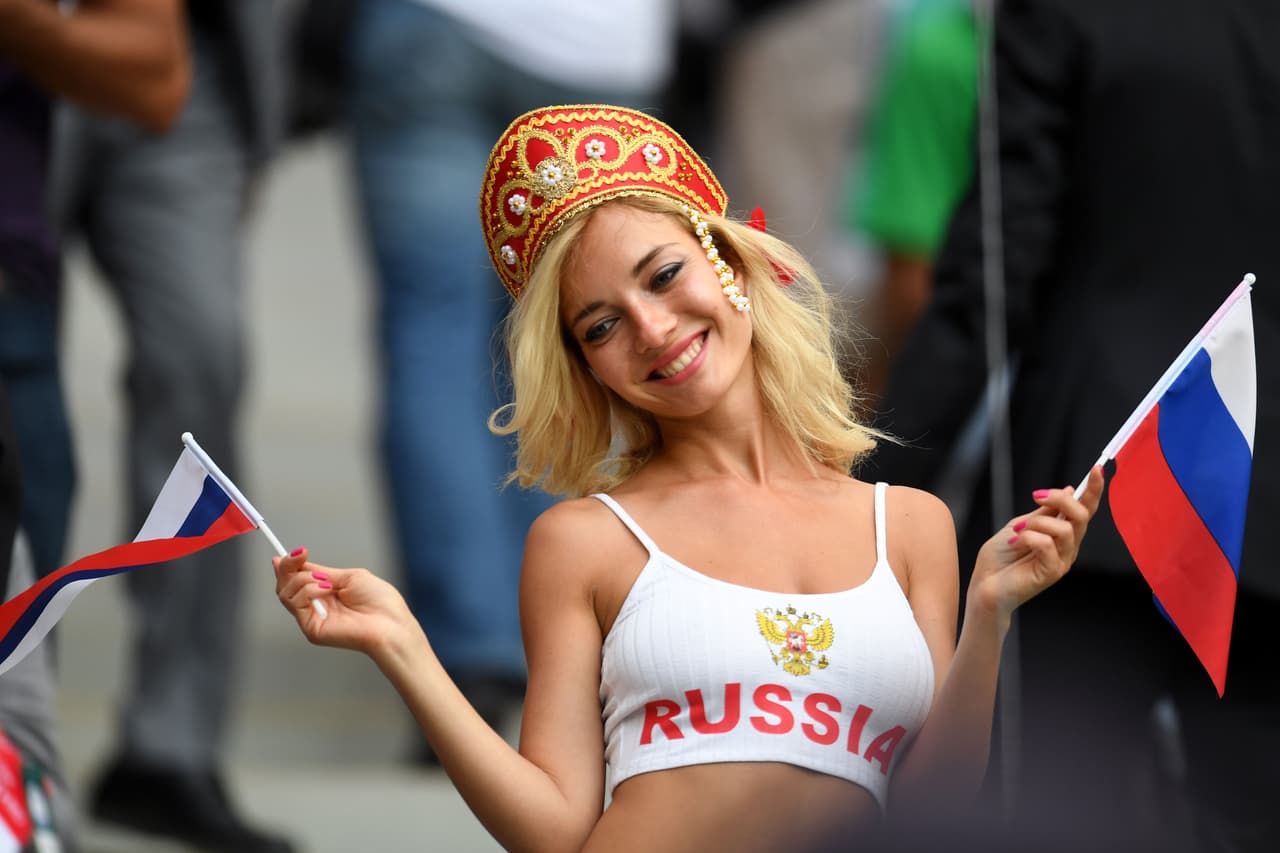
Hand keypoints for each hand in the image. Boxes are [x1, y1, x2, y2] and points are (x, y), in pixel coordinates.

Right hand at [272, 547, 417, 655]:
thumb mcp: (349, 577)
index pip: (296, 580)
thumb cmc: (380, 602)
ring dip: (303, 579)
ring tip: (327, 582)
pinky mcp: (311, 629)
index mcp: (325, 594)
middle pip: (285, 586)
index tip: (290, 553)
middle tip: (300, 555)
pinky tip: (326, 590)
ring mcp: (312, 619)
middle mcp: (316, 607)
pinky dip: (309, 590)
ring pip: (286, 593)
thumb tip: (298, 562)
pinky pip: (295, 603)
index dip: (288, 566)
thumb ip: (322, 572)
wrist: (391, 624)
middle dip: (289, 566)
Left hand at [969, 465, 1105, 624]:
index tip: (1097, 468)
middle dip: (1060, 499)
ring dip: (1036, 523)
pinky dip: (1028, 537)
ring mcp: (1062, 561)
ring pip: (1064, 528)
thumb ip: (1044, 512)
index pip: (1085, 510)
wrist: (985, 585)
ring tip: (1017, 532)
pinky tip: (1015, 543)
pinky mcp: (1053, 572)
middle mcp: (1068, 547)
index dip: (1093, 489)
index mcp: (1062, 534)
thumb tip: (1070, 490)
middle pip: (1081, 515)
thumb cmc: (1000, 558)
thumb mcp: (1021, 525)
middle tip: (1035, 496)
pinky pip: (1048, 544)